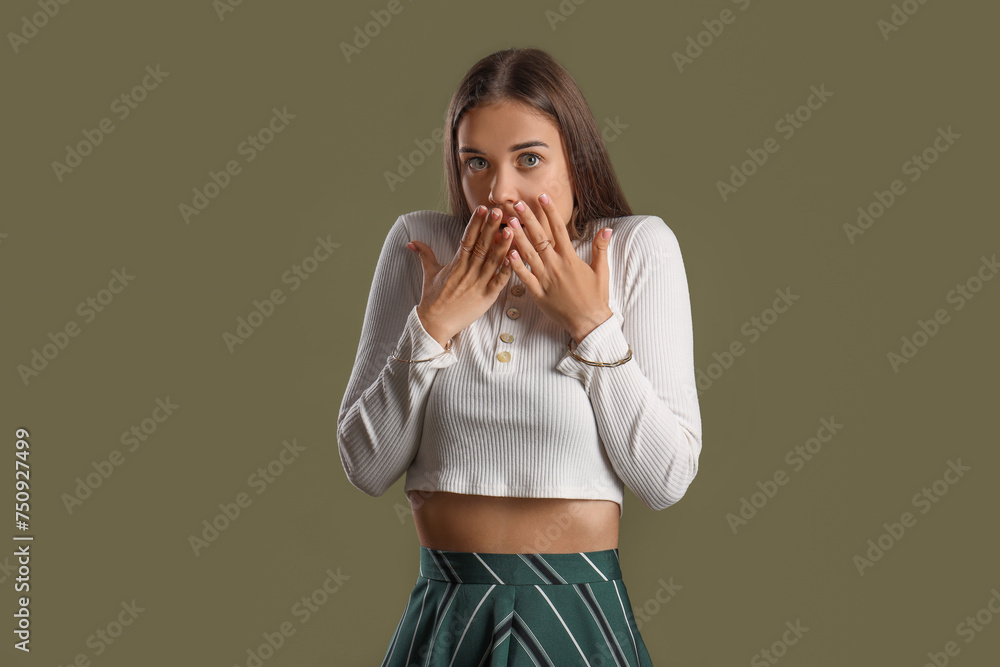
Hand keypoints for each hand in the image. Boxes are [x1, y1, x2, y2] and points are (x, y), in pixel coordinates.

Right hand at [407, 205, 513, 345]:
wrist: (435, 323)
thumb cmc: (433, 298)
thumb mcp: (429, 273)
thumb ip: (425, 254)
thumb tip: (412, 242)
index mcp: (456, 262)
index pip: (467, 238)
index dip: (475, 222)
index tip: (483, 208)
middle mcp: (468, 271)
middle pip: (481, 245)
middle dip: (490, 227)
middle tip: (499, 211)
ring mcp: (478, 283)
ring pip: (492, 261)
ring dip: (502, 245)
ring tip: (511, 230)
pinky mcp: (486, 297)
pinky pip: (499, 281)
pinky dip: (507, 270)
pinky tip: (515, 258)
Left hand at [504, 194, 613, 344]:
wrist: (589, 323)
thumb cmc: (596, 297)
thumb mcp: (602, 271)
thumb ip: (601, 248)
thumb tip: (607, 228)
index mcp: (571, 259)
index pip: (559, 230)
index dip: (550, 212)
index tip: (542, 197)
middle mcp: (557, 266)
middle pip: (540, 238)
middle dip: (529, 219)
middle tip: (518, 204)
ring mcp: (546, 280)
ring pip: (529, 255)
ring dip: (518, 238)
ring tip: (509, 222)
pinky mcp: (539, 294)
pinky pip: (525, 278)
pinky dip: (516, 267)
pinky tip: (508, 254)